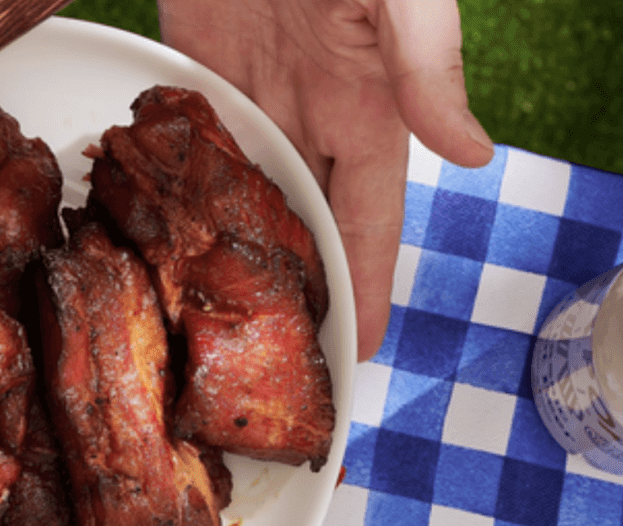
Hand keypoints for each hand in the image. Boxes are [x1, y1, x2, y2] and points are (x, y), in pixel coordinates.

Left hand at [158, 0, 493, 358]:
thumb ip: (427, 64)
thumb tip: (471, 154)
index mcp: (367, 105)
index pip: (368, 222)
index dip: (365, 288)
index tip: (358, 352)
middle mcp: (309, 110)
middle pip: (301, 224)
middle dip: (291, 292)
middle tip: (269, 364)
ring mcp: (249, 91)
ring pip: (238, 195)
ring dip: (223, 254)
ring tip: (204, 324)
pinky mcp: (193, 65)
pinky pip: (182, 141)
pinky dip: (169, 187)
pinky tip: (150, 236)